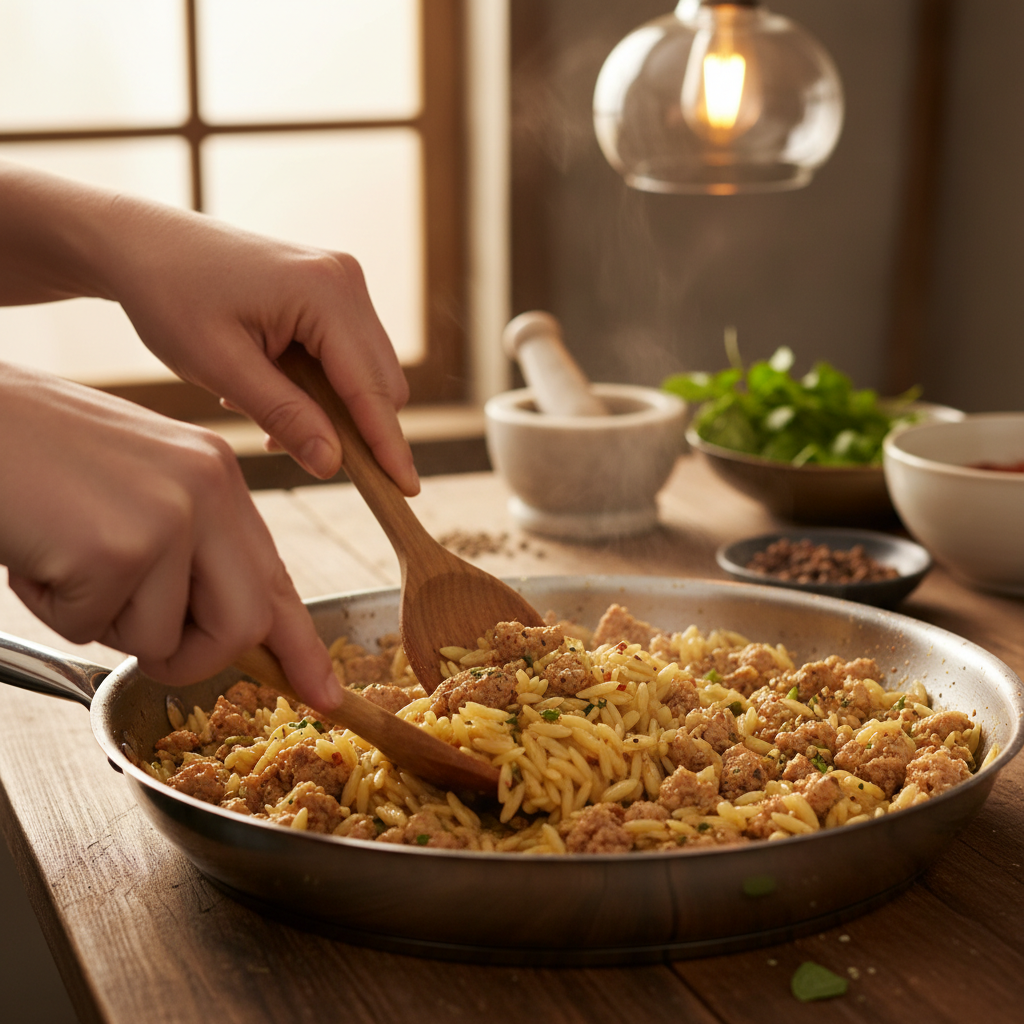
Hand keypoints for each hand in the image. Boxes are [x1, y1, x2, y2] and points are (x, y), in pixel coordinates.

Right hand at [0, 364, 342, 709]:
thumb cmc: (37, 454)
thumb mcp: (139, 485)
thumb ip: (192, 547)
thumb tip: (228, 626)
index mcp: (218, 476)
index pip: (276, 577)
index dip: (300, 644)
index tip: (323, 692)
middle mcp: (208, 492)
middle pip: (244, 625)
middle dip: (195, 659)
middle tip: (149, 650)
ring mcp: (168, 519)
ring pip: (160, 639)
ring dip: (102, 622)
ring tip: (65, 558)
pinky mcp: (117, 549)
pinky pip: (92, 628)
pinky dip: (54, 608)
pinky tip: (37, 552)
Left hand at [106, 199, 420, 494]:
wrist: (143, 245)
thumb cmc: (171, 296)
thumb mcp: (221, 367)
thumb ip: (285, 416)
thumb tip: (334, 465)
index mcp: (325, 292)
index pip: (370, 388)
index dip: (388, 445)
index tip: (407, 490)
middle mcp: (347, 282)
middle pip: (381, 383)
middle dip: (355, 429)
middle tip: (299, 454)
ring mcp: (342, 283)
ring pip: (366, 373)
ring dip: (333, 409)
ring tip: (267, 416)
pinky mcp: (331, 291)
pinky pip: (347, 356)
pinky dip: (323, 387)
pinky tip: (274, 392)